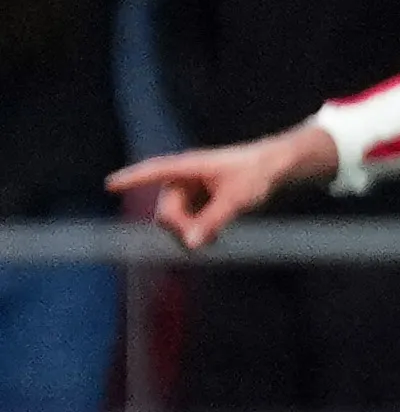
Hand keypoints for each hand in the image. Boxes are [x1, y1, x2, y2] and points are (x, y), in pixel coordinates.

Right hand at [110, 124, 335, 251]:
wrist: (276, 168)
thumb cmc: (257, 175)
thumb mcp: (236, 199)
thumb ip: (213, 221)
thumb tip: (191, 244)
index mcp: (189, 166)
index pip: (154, 171)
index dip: (132, 178)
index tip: (110, 184)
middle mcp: (183, 177)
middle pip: (166, 211)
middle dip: (181, 227)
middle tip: (205, 241)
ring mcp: (189, 189)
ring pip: (174, 220)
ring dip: (189, 231)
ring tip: (214, 237)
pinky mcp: (197, 200)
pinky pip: (185, 221)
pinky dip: (195, 230)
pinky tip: (212, 237)